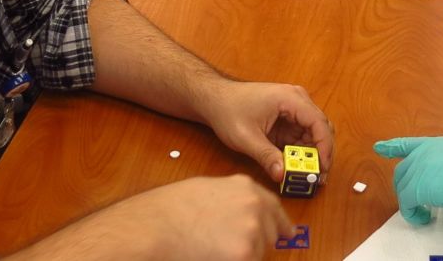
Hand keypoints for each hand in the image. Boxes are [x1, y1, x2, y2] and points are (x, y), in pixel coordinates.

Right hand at [13, 175, 292, 259]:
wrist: (155, 226)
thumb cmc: (170, 210)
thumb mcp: (205, 190)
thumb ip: (230, 199)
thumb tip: (239, 215)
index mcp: (245, 187)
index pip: (274, 207)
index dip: (280, 223)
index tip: (287, 234)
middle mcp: (254, 205)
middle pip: (272, 233)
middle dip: (259, 243)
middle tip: (234, 249)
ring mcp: (252, 229)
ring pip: (259, 253)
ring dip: (244, 255)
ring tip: (214, 250)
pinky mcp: (246, 253)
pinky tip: (213, 256)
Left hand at [199, 80, 334, 182]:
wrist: (215, 99)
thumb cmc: (228, 110)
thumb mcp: (246, 137)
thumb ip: (266, 156)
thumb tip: (282, 175)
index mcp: (290, 98)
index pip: (319, 123)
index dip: (325, 147)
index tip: (322, 168)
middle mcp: (297, 100)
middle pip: (321, 128)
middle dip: (321, 154)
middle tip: (317, 177)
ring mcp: (293, 108)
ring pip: (313, 134)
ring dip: (312, 155)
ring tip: (308, 176)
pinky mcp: (288, 118)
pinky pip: (302, 136)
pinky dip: (301, 152)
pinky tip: (296, 167)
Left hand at [374, 137, 442, 236]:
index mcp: (438, 144)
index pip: (408, 144)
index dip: (393, 146)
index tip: (379, 147)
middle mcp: (424, 152)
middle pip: (402, 171)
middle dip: (406, 187)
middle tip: (417, 202)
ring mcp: (419, 168)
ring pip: (402, 188)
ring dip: (411, 203)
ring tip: (424, 213)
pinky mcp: (417, 187)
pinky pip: (406, 204)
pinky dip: (413, 214)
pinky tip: (425, 219)